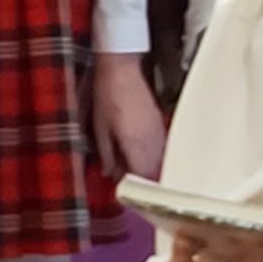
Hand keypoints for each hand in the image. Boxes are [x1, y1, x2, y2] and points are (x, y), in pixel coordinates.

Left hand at [90, 54, 165, 180]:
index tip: (123, 190)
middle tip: (125, 181)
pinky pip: (162, 149)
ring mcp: (160, 133)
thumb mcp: (100, 127)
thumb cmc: (107, 97)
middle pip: (154, 173)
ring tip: (130, 168)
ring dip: (148, 169)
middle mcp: (153, 142)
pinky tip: (139, 153)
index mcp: (137, 145)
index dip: (133, 187)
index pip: (142, 178)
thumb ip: (107, 154)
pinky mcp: (162, 125)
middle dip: (142, 181)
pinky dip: (152, 157)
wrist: (123, 71)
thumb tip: (110, 174)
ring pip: (160, 162)